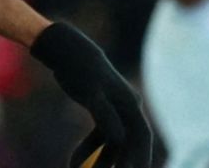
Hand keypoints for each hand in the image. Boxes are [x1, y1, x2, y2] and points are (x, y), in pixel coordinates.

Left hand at [31, 22, 151, 167]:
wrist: (66, 52)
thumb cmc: (81, 69)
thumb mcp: (92, 92)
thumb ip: (105, 115)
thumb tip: (119, 139)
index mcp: (130, 102)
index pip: (141, 135)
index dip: (139, 156)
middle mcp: (126, 108)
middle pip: (128, 143)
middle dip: (119, 162)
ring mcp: (114, 110)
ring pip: (111, 143)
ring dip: (100, 160)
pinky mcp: (100, 111)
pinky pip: (98, 137)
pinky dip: (87, 150)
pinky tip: (73, 162)